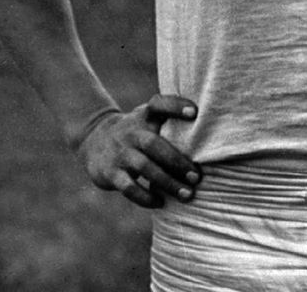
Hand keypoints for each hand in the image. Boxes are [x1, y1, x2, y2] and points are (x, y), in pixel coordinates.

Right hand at [73, 95, 201, 208]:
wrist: (93, 139)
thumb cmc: (136, 131)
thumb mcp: (149, 119)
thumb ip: (172, 122)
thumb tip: (213, 137)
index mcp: (144, 116)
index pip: (158, 104)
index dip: (175, 106)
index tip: (194, 112)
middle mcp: (131, 132)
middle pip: (154, 144)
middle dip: (177, 162)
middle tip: (197, 177)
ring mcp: (120, 153)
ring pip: (143, 168)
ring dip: (166, 183)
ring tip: (187, 194)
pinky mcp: (110, 173)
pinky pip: (128, 187)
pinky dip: (144, 197)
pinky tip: (160, 203)